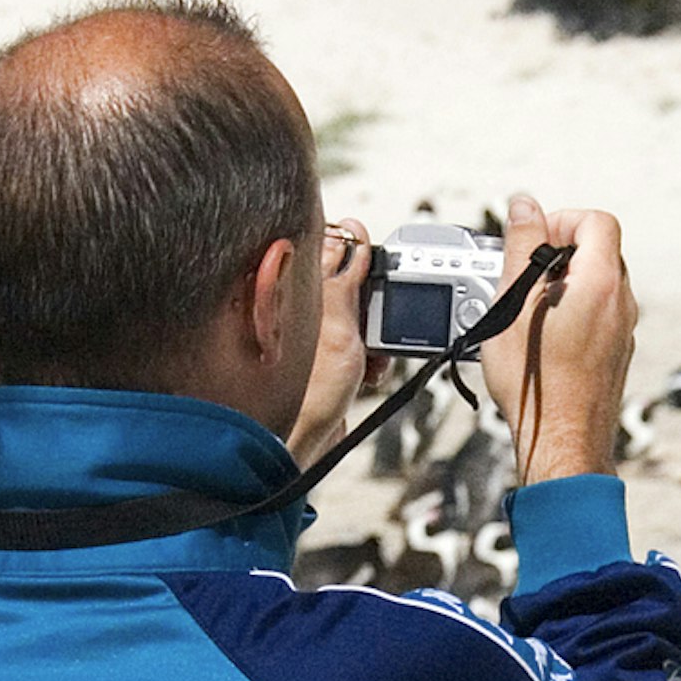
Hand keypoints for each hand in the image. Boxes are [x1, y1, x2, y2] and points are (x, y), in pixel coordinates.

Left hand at [286, 220, 374, 465]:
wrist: (307, 441)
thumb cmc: (309, 394)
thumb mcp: (337, 329)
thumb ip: (345, 283)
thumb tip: (351, 240)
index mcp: (302, 297)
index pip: (328, 254)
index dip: (350, 245)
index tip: (364, 239)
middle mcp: (307, 314)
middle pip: (351, 286)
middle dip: (373, 300)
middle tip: (378, 314)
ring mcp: (319, 339)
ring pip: (362, 319)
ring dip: (377, 335)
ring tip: (372, 354)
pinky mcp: (330, 363)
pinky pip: (363, 349)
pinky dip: (373, 359)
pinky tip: (368, 373)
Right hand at [488, 194, 637, 487]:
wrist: (562, 444)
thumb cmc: (536, 383)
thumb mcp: (513, 304)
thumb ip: (521, 245)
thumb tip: (525, 204)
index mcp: (602, 283)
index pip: (596, 221)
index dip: (561, 220)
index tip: (531, 242)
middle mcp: (621, 304)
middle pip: (597, 251)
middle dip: (557, 252)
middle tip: (520, 275)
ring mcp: (622, 331)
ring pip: (596, 285)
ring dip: (561, 284)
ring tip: (523, 309)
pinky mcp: (616, 354)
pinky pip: (596, 315)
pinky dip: (570, 312)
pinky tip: (539, 338)